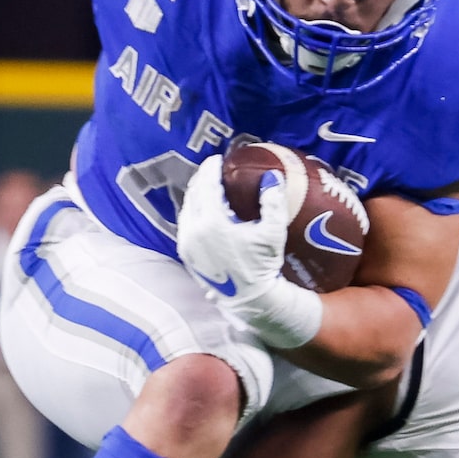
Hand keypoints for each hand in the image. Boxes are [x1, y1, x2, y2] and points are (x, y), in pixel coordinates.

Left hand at [177, 155, 290, 298]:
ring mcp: (187, 243)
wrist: (249, 298)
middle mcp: (194, 230)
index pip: (207, 185)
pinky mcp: (186, 254)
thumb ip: (273, 202)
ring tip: (209, 187)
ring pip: (187, 209)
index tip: (218, 159)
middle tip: (213, 170)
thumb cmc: (262, 265)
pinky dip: (193, 211)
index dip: (211, 168)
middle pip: (193, 194)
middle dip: (203, 179)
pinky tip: (203, 210)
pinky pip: (185, 224)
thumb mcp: (273, 233)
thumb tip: (271, 176)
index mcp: (213, 222)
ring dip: (196, 195)